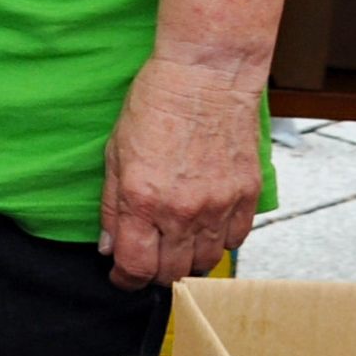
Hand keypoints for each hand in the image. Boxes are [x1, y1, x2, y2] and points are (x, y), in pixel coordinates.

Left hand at [96, 53, 267, 290]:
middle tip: (148, 260)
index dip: (125, 280)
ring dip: (188, 261)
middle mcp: (183, 211)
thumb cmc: (156, 104)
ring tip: (176, 245)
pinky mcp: (246, 196)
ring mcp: (219, 206)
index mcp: (143, 200)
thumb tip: (109, 246)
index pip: (135, 267)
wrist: (206, 76)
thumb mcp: (115, 154)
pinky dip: (219, 241)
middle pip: (172, 273)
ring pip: (206, 262)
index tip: (121, 277)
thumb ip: (111, 206)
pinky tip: (206, 227)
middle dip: (155, 274)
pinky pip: (235, 239)